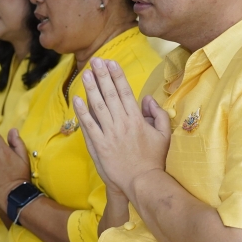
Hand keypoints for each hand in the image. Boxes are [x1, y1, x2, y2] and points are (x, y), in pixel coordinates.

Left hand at [73, 58, 170, 198]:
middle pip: (110, 94)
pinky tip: (77, 99)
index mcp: (137, 118)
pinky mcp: (99, 145)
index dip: (117, 76)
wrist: (142, 181)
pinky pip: (89, 125)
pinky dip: (82, 112)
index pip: (125, 91)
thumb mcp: (164, 134)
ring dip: (91, 88)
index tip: (111, 63)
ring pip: (98, 106)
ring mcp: (109, 133)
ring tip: (86, 73)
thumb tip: (147, 98)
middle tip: (96, 60)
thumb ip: (158, 114)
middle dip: (102, 75)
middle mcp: (122, 122)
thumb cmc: (154, 159)